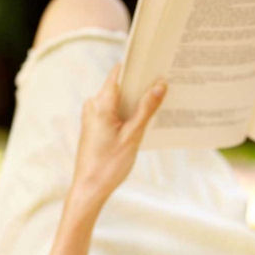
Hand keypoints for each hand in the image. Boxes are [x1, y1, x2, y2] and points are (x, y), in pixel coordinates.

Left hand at [72, 63, 165, 203]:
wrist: (89, 188)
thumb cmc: (109, 164)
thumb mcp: (133, 136)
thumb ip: (146, 109)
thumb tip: (160, 85)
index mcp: (101, 104)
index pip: (120, 74)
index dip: (137, 68)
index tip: (156, 66)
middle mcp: (93, 105)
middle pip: (120, 86)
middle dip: (141, 85)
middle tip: (164, 85)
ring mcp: (92, 115)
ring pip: (118, 99)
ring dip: (136, 101)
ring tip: (159, 102)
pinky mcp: (94, 125)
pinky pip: (114, 111)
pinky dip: (128, 112)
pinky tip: (144, 119)